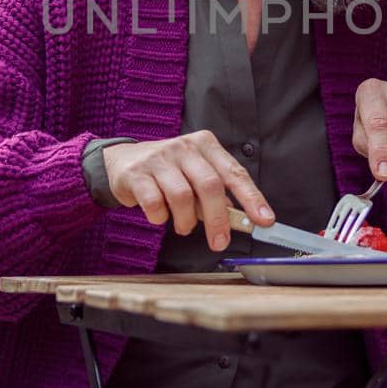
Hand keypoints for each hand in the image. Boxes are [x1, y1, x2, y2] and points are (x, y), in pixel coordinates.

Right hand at [102, 131, 274, 250]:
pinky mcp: (137, 173)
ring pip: (182, 197)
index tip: (264, 220)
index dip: (252, 198)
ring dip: (186, 221)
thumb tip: (240, 219)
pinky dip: (160, 218)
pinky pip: (155, 203)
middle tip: (220, 242)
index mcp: (206, 145)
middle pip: (210, 185)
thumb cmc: (168, 172)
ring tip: (184, 227)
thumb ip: (216, 193)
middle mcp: (185, 147)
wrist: (121, 161)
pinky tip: (160, 216)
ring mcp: (159, 158)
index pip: (234, 173)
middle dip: (218, 220)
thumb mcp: (195, 174)